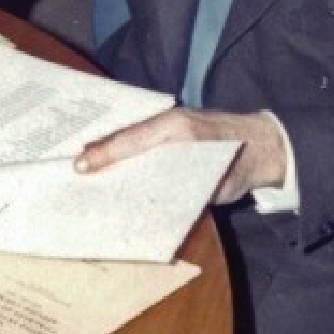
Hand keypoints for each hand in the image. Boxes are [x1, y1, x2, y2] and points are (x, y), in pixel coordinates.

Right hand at [74, 107, 286, 204]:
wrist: (264, 146)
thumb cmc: (237, 162)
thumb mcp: (213, 182)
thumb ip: (184, 191)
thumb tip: (148, 208)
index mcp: (175, 129)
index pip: (132, 141)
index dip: (105, 154)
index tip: (80, 166)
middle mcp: (167, 125)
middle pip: (124, 137)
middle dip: (97, 150)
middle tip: (69, 166)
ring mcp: (168, 129)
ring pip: (130, 140)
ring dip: (107, 152)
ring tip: (80, 167)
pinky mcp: (171, 135)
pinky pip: (141, 142)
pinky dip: (122, 152)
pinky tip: (107, 169)